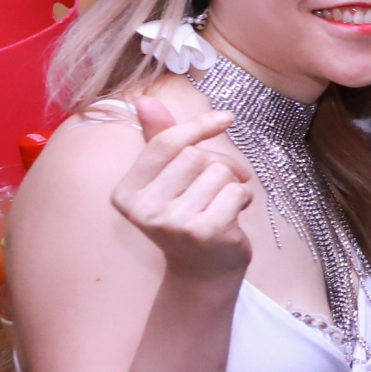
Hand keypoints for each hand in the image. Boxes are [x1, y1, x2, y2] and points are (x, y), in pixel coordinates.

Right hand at [114, 100, 253, 279]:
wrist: (202, 272)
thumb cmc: (188, 217)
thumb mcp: (169, 179)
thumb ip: (158, 139)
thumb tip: (142, 99)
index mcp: (126, 192)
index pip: (165, 143)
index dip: (198, 126)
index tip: (227, 117)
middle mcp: (143, 208)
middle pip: (196, 156)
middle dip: (220, 165)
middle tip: (223, 185)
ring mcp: (171, 222)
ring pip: (218, 172)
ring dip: (232, 184)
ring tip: (223, 205)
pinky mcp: (202, 231)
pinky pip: (236, 191)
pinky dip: (243, 198)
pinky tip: (233, 217)